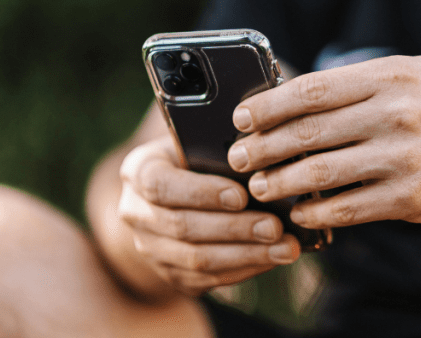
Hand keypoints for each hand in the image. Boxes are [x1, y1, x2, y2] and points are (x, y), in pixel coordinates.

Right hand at [117, 138, 299, 295]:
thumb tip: (263, 162)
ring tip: (285, 248)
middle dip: (234, 228)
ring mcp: (149, 248)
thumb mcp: (197, 142)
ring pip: (196, 260)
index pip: (161, 185)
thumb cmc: (195, 157)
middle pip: (182, 227)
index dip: (202, 193)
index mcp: (138, 172)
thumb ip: (218, 149)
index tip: (242, 196)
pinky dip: (244, 270)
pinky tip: (272, 259)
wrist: (173, 194)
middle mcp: (135, 213)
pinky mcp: (168, 273)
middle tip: (275, 227)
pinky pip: (206, 279)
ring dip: (246, 255)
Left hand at [228, 56, 420, 228]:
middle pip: (307, 132)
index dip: (267, 105)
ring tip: (259, 187)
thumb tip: (298, 92)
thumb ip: (362, 80)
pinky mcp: (412, 196)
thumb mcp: (414, 72)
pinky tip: (299, 212)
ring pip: (322, 172)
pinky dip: (317, 211)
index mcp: (388, 77)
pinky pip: (350, 207)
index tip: (241, 117)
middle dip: (262, 147)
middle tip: (236, 157)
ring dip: (280, 183)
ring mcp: (403, 157)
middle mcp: (394, 114)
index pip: (311, 90)